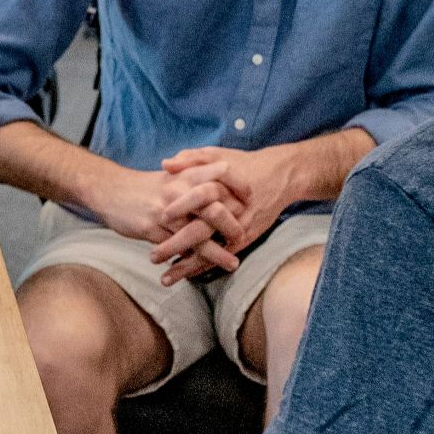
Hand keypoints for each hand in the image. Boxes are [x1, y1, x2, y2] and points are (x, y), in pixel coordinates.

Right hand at [87, 161, 247, 250]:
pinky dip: (189, 262)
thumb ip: (197, 178)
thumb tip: (225, 189)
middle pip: (215, 206)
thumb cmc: (147, 187)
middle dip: (232, 225)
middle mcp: (179, 191)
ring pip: (198, 234)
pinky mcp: (152, 228)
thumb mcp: (173, 175)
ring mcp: (166, 211)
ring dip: (217, 252)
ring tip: (232, 264)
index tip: (253, 199)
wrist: (110, 190)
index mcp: (186, 175)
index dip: (239, 185)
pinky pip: (176, 248)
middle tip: (244, 237)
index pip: (221, 174)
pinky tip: (200, 272)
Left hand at [152, 146, 303, 283]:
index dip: (181, 205)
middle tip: (153, 256)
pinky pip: (223, 255)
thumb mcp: (218, 154)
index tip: (160, 216)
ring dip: (188, 265)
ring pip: (211, 249)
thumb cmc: (244, 163)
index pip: (200, 195)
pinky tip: (187, 276)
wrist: (280, 176)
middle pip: (202, 229)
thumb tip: (164, 165)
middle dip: (176, 245)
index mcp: (222, 184)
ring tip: (165, 278)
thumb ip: (191, 158)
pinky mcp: (245, 236)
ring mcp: (238, 225)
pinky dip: (205, 266)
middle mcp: (230, 208)